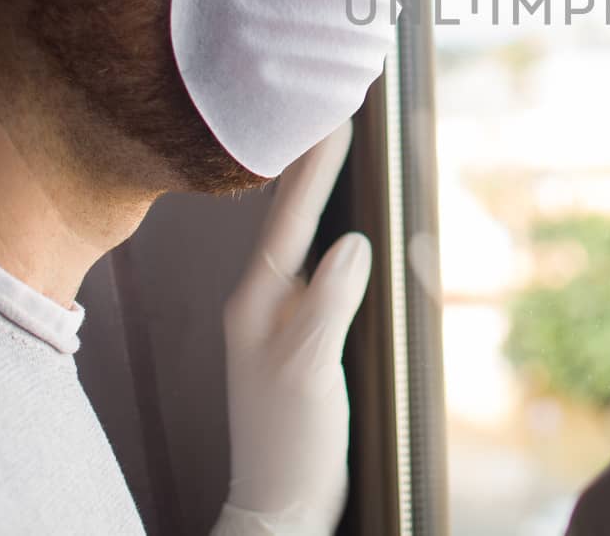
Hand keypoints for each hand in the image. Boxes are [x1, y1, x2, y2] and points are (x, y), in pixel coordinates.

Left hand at [211, 122, 370, 535]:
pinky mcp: (297, 339)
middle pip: (285, 217)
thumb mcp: (309, 369)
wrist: (280, 506)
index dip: (315, 169)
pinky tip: (337, 225)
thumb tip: (354, 243)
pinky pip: (311, 267)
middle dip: (307, 165)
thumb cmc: (290, 444)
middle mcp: (260, 302)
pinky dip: (326, 233)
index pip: (289, 219)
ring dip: (314, 194)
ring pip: (297, 238)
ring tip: (331, 151)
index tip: (335, 120)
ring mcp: (276, 320)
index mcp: (255, 302)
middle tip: (328, 113)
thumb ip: (328, 303)